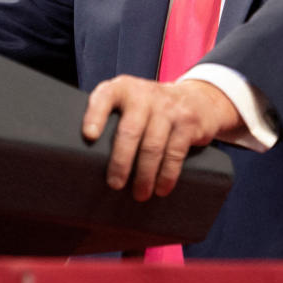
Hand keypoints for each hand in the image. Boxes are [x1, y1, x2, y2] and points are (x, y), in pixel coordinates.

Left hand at [82, 76, 241, 200]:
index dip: (95, 116)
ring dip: (144, 175)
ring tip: (139, 194)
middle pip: (129, 131)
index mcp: (122, 88)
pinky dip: (167, 175)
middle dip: (120, 162)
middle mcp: (144, 94)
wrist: (196, 98)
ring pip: (152, 146)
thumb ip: (111, 116)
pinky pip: (175, 153)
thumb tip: (86, 154)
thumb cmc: (150, 107)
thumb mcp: (129, 101)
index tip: (88, 136)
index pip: (104, 98)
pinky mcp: (188, 122)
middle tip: (114, 184)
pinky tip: (161, 188)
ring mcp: (168, 108)